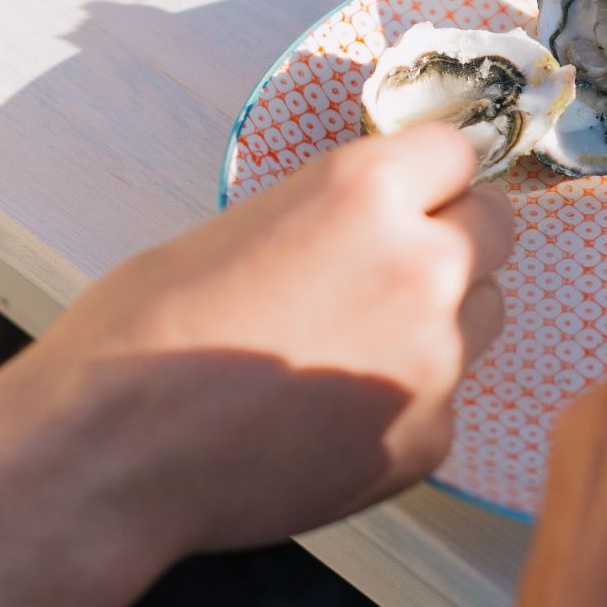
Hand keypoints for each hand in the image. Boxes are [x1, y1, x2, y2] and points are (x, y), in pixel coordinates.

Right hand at [0, 124, 508, 606]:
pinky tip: (327, 412)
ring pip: (484, 317)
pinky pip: (443, 400)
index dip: (431, 175)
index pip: (458, 153)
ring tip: (348, 344)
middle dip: (453, 238)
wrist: (111, 453)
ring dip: (441, 319)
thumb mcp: (242, 226)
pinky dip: (402, 402)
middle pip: (495, 229)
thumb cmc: (146, 332)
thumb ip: (336, 217)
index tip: (418, 191)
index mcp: (367, 192)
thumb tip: (379, 224)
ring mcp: (435, 360)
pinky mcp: (428, 438)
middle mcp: (422, 266)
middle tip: (392, 266)